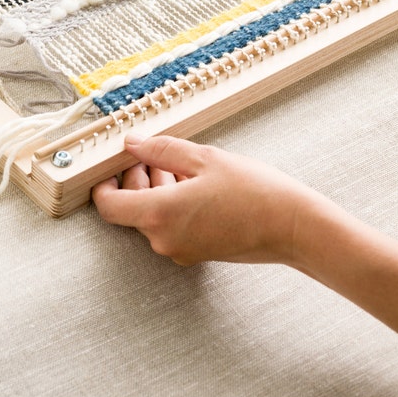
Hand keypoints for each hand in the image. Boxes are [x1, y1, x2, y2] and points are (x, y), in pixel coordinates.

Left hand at [92, 134, 329, 266]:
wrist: (295, 228)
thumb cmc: (254, 192)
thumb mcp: (204, 159)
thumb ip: (161, 150)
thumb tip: (132, 144)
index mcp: (159, 215)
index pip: (109, 206)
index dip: (102, 186)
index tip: (108, 167)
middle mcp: (164, 238)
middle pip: (130, 208)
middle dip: (134, 178)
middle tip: (151, 154)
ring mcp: (180, 249)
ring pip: (150, 216)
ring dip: (154, 188)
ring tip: (177, 163)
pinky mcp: (196, 252)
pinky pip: (170, 226)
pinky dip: (171, 203)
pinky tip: (191, 183)